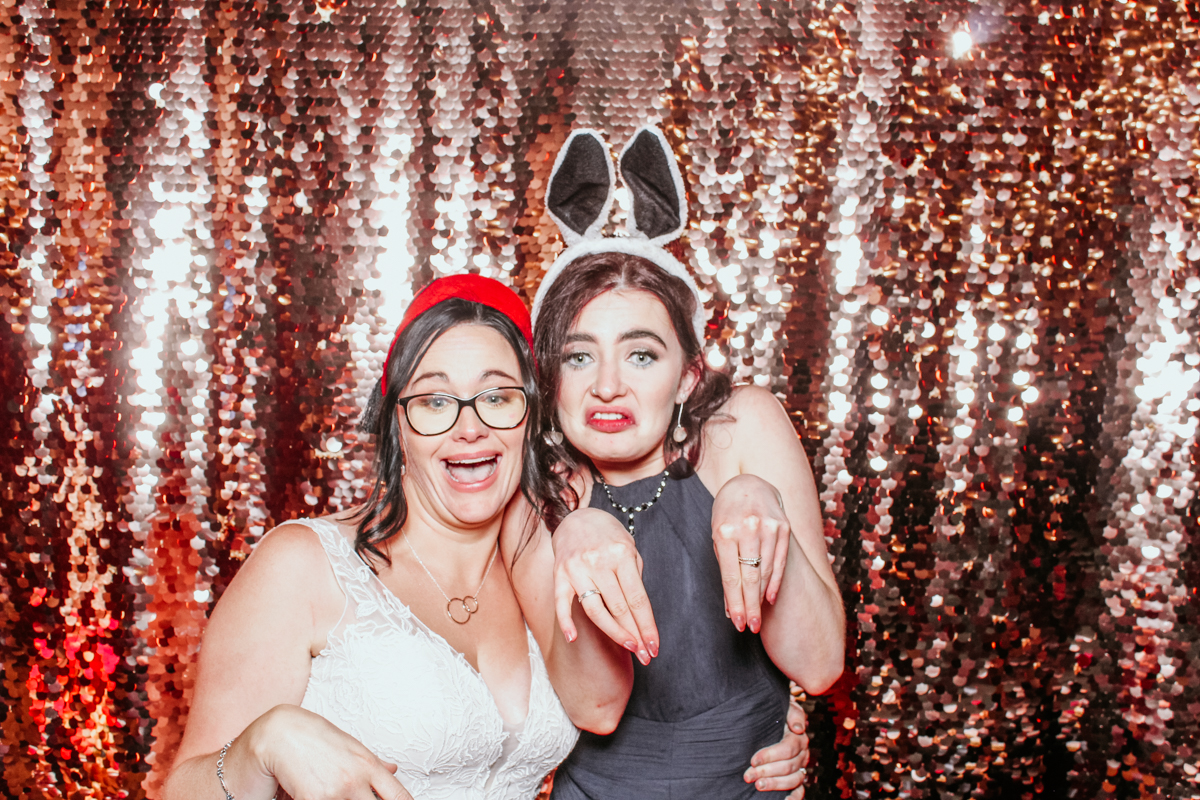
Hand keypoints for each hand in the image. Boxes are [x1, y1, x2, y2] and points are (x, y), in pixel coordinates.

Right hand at [246, 705, 413, 799]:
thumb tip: (394, 769)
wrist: (277, 733)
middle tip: (355, 798)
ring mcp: (336, 793)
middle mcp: (356, 780)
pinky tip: (314, 797)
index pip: (399, 797)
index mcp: (368, 765)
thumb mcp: (348, 746)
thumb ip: (371, 763)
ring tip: (333, 795)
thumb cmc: (311, 737)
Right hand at [553, 507, 657, 664]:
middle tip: (645, 654)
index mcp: (621, 554)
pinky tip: (573, 638)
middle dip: (635, 634)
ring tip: (628, 647)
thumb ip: (634, 577)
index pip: (637, 598)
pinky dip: (566, 622)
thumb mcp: (629, 548)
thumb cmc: (608, 537)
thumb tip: (640, 614)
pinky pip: (561, 602)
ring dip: (613, 633)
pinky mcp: (559, 574)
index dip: (647, 625)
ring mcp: (577, 568)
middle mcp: (599, 561)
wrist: (577, 518)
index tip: (654, 646)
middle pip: (619, 608)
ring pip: (595, 610)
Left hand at [711, 474, 790, 632]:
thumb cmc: (727, 515)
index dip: (735, 603)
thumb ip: (725, 567)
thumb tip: (730, 605)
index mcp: (725, 531)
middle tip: (750, 627)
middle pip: (750, 578)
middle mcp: (748, 529)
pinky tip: (770, 598)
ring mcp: (769, 527)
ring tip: (757, 616)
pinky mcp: (784, 528)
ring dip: (761, 598)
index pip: (731, 576)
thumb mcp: (718, 535)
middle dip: (750, 606)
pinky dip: (775, 583)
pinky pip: (780, 562)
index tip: (738, 624)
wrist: (748, 485)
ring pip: (766, 572)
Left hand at [744, 698, 808, 794]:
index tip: (753, 760)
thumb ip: (792, 713)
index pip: (788, 749)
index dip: (771, 755)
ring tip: (757, 786)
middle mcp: (802, 754)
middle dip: (767, 772)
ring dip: (775, 784)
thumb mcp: (783, 707)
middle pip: (788, 766)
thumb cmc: (774, 714)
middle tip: (748, 775)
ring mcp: (800, 768)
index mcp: (798, 737)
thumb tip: (797, 728)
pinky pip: (799, 792)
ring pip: (793, 780)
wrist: (771, 721)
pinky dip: (792, 798)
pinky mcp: (797, 779)